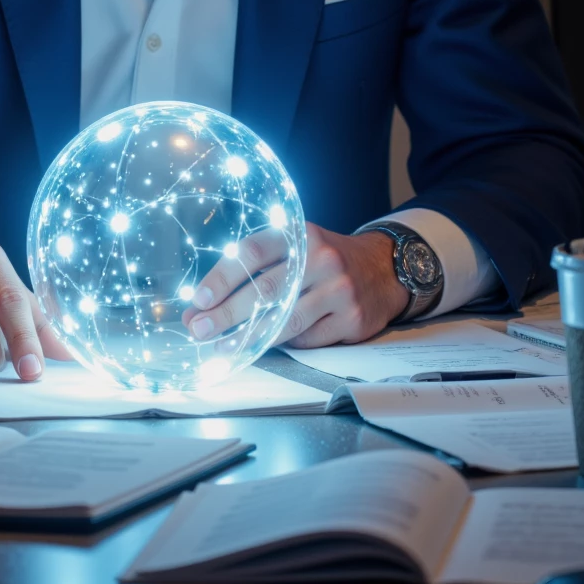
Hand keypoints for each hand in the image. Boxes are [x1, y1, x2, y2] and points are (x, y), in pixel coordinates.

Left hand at [182, 224, 406, 349]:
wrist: (384, 268)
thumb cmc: (325, 259)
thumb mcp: (296, 247)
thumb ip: (255, 270)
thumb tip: (202, 304)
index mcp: (300, 235)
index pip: (253, 252)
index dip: (223, 277)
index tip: (199, 299)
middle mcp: (320, 259)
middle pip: (265, 290)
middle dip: (227, 314)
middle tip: (200, 329)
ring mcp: (338, 290)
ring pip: (286, 321)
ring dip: (249, 338)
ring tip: (223, 348)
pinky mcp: (352, 319)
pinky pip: (308, 339)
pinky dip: (284, 344)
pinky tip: (266, 345)